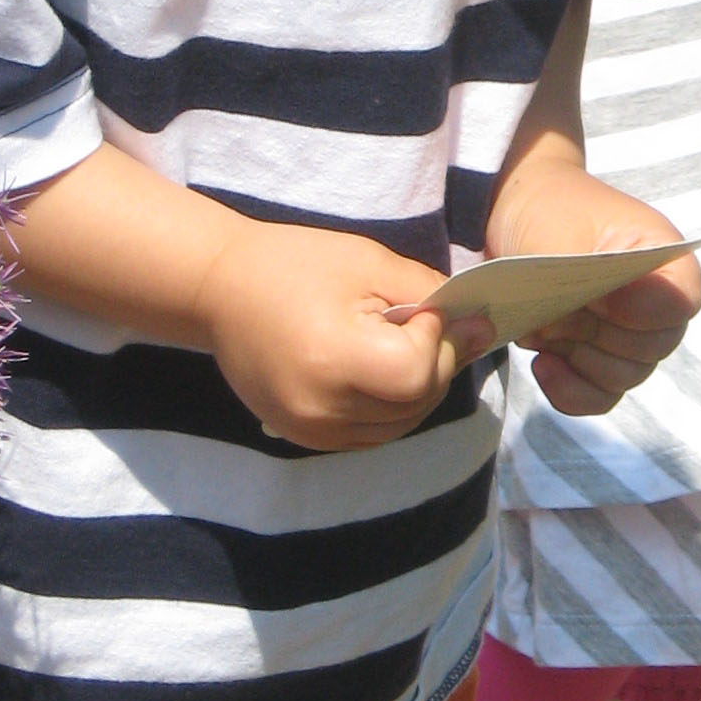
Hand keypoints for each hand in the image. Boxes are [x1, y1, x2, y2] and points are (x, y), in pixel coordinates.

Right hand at [194, 220, 488, 449]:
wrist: (221, 290)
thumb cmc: (296, 264)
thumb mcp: (369, 263)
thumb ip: (428, 295)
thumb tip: (479, 327)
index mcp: (333, 359)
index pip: (415, 373)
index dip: (436, 342)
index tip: (430, 312)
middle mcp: (321, 408)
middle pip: (414, 404)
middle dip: (437, 364)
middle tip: (434, 327)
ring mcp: (311, 430)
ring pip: (400, 426)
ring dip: (418, 389)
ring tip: (405, 345)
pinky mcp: (305, 437)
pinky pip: (372, 433)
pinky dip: (391, 407)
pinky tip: (379, 369)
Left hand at [486, 161, 700, 416]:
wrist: (516, 214)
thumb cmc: (547, 213)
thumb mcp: (560, 233)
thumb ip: (586, 272)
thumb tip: (607, 311)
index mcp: (661, 254)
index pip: (680, 302)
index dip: (639, 311)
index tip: (595, 298)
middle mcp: (655, 298)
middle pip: (650, 348)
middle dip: (595, 335)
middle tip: (553, 311)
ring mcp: (629, 332)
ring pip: (624, 376)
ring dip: (577, 359)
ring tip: (541, 328)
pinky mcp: (599, 356)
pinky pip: (600, 395)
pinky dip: (570, 389)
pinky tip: (544, 364)